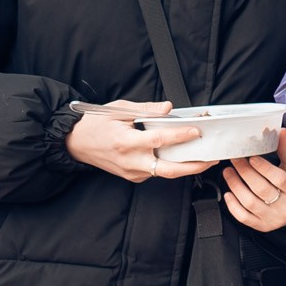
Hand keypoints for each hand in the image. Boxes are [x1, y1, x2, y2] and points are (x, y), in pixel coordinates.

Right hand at [68, 101, 203, 182]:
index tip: (196, 131)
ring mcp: (131, 171)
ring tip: (203, 159)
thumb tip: (168, 108)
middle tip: (211, 159)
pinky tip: (182, 159)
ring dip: (185, 168)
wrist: (74, 143)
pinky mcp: (131, 176)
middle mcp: (130, 160)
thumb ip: (146, 109)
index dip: (180, 136)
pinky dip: (170, 166)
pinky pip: (155, 173)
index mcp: (126, 141)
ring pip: (164, 173)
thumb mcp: (118, 110)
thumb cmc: (94, 124)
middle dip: (193, 166)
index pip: (159, 140)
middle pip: (168, 169)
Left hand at [221, 129, 285, 230]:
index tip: (251, 157)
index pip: (280, 179)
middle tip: (235, 160)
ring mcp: (274, 218)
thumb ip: (285, 150)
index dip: (264, 168)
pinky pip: (244, 218)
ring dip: (235, 185)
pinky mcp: (263, 226)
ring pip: (250, 203)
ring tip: (228, 172)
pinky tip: (228, 193)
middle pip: (261, 190)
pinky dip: (233, 206)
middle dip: (244, 172)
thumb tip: (280, 131)